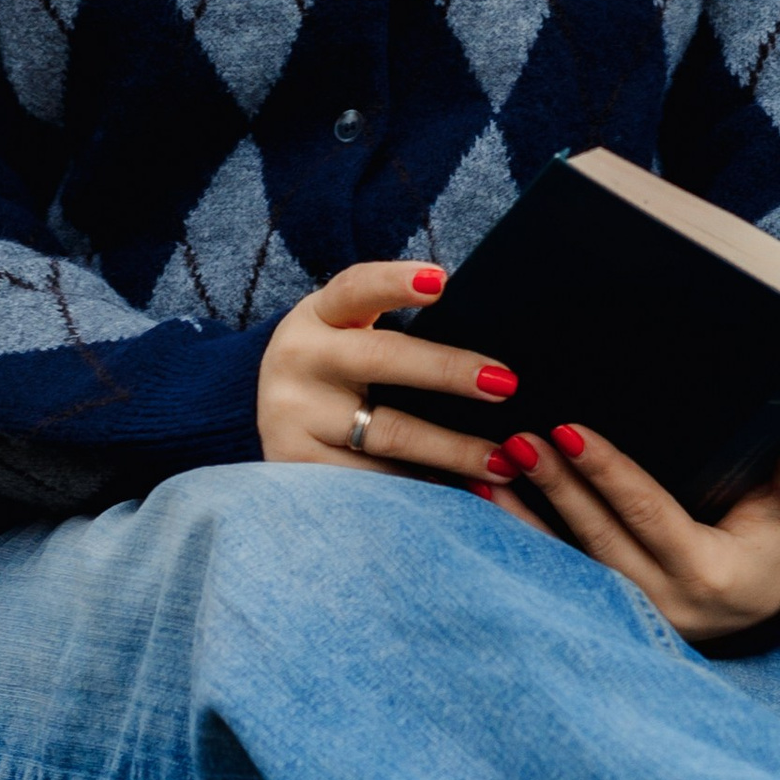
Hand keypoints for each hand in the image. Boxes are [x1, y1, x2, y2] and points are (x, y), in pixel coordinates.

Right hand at [256, 260, 514, 481]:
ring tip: (502, 461)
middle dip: (447, 369)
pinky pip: (373, 482)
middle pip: (380, 359)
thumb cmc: (338, 370)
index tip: (441, 281)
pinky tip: (459, 498)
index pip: (356, 289)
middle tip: (505, 384)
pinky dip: (421, 490)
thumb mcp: (347, 337)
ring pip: (387, 433)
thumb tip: (486, 357)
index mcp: (317, 317)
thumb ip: (398, 332)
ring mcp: (292, 417)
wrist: (273, 421)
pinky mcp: (298, 469)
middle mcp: (298, 360)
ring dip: (452, 449)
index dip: (395, 283)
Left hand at [481, 413, 779, 644]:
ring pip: (567, 562)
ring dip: (524, 514)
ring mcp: (629, 615)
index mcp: (709, 575)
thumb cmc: (775, 545)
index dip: (608, 475)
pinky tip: (488, 500)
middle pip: (598, 538)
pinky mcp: (603, 612)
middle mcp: (663, 603)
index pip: (649, 515)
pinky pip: (556, 573)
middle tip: (518, 437)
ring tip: (491, 466)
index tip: (569, 431)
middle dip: (556, 485)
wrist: (756, 607)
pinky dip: (521, 537)